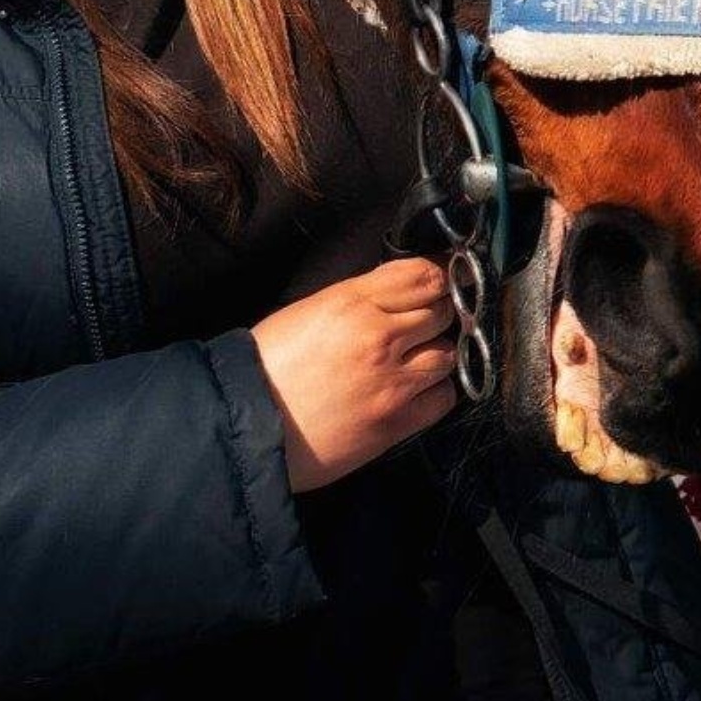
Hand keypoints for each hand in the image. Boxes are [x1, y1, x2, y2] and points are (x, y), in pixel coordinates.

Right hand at [248, 256, 458, 493]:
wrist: (250, 425)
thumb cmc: (269, 366)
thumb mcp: (310, 309)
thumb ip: (360, 296)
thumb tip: (396, 293)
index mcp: (352, 301)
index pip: (423, 275)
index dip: (439, 275)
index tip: (441, 279)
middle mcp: (380, 336)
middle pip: (443, 310)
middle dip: (438, 312)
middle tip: (423, 321)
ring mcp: (393, 382)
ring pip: (449, 352)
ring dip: (437, 350)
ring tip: (417, 356)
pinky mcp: (397, 422)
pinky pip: (443, 397)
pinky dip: (436, 390)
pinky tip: (417, 389)